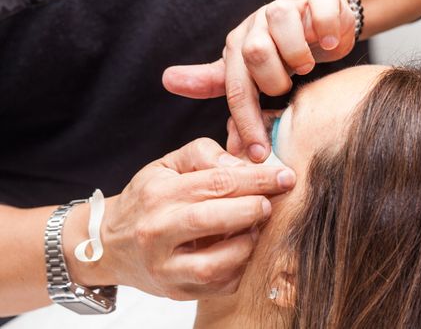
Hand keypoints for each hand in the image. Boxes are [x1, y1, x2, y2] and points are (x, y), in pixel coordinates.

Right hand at [90, 138, 295, 299]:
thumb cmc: (146, 199)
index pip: (216, 182)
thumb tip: (242, 164)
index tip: (285, 177)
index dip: (257, 179)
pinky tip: (244, 249)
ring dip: (247, 244)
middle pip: (214, 219)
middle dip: (253, 209)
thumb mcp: (166, 165)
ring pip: (216, 263)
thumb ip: (203, 154)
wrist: (110, 244)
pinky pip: (218, 286)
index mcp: (159, 195)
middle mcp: (158, 232)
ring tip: (256, 228)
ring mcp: (165, 267)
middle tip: (272, 203)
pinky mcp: (176, 291)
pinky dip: (240, 268)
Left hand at [163, 0, 355, 161]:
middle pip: (255, 53)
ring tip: (307, 66)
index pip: (236, 89)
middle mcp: (256, 25)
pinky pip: (318, 8)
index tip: (259, 153)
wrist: (316, 20)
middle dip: (276, 79)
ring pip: (282, 24)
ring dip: (300, 55)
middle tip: (288, 84)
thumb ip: (222, 88)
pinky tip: (329, 42)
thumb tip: (185, 97)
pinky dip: (327, 29)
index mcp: (238, 48)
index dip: (246, 123)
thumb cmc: (281, 52)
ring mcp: (284, 6)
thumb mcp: (250, 73)